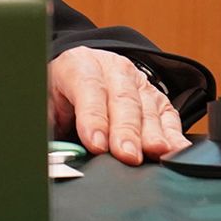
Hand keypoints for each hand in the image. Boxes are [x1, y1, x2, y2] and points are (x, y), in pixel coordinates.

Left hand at [49, 46, 188, 165]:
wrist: (80, 73)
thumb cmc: (60, 94)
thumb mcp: (45, 101)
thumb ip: (48, 123)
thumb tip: (48, 153)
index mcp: (79, 65)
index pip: (89, 88)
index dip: (93, 118)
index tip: (95, 144)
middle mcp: (113, 70)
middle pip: (123, 99)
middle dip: (125, 131)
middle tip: (126, 155)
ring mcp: (138, 82)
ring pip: (148, 107)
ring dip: (152, 134)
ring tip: (155, 153)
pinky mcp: (157, 98)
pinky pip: (168, 116)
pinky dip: (173, 135)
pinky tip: (175, 150)